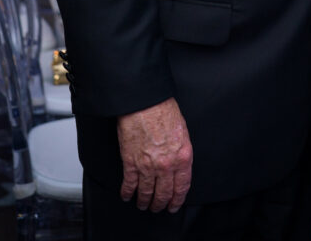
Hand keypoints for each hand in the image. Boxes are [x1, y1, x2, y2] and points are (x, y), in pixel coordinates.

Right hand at [117, 97, 192, 212]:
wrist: (144, 102)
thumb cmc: (163, 110)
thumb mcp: (182, 131)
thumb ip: (181, 151)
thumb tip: (179, 163)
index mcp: (182, 156)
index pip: (182, 186)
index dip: (177, 199)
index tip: (174, 205)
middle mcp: (166, 165)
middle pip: (164, 193)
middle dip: (160, 204)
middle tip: (158, 207)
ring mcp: (148, 166)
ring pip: (147, 192)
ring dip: (144, 201)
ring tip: (143, 204)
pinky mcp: (131, 163)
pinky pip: (129, 184)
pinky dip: (128, 193)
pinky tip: (128, 195)